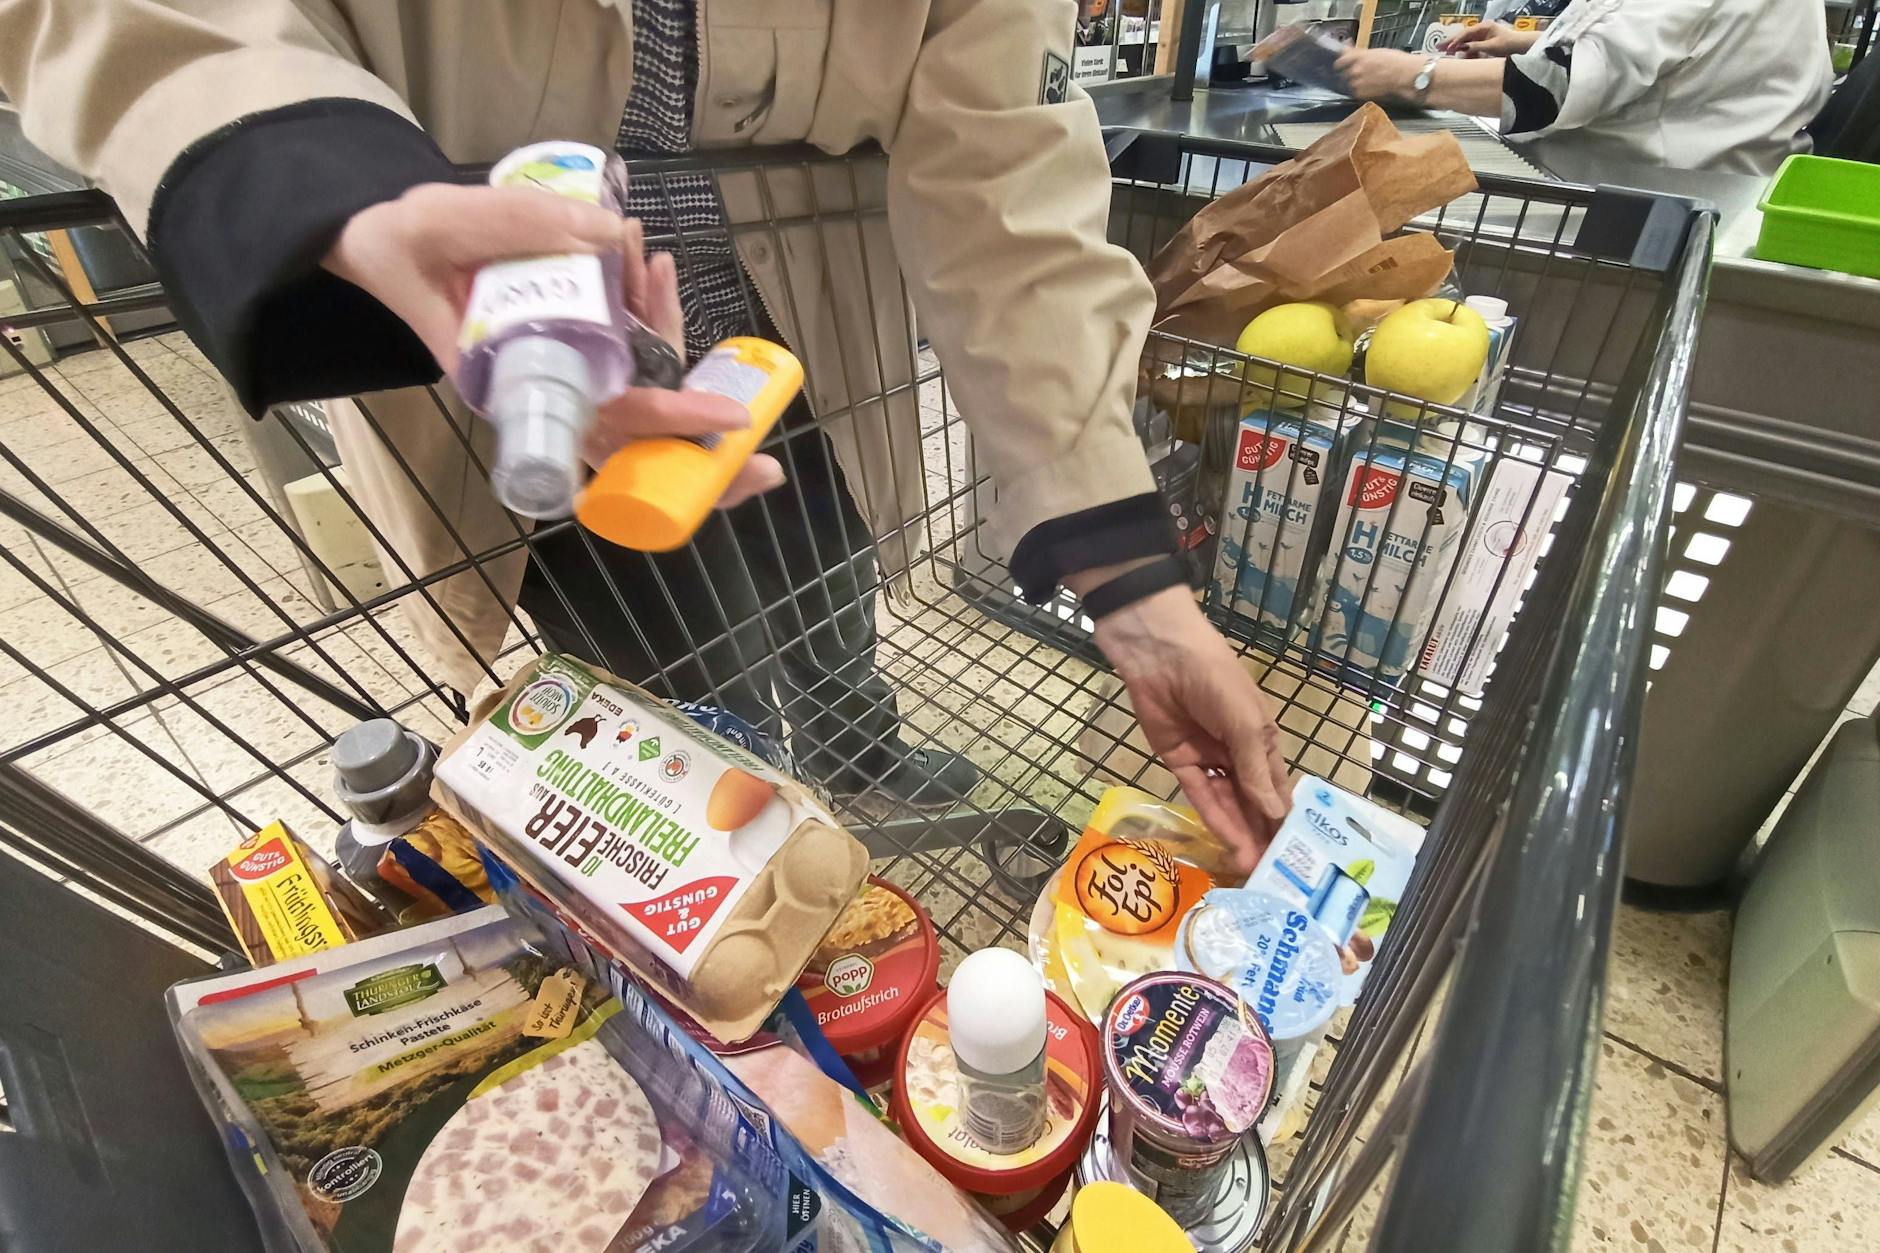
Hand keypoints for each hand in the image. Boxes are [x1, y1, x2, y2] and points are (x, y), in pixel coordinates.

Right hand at [322, 184, 781, 508]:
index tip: (728, 420)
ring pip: (643, 386)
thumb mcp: (440, 221)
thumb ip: (514, 224)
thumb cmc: (400, 246)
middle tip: (767, 470)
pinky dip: (650, 309)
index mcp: (518, 384)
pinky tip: (649, 264)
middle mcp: (548, 393)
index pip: (609, 419)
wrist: (377, 244)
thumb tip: (612, 234)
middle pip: (639, 439)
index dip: (672, 421)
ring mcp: (563, 375)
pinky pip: (629, 349)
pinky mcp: (570, 350)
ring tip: (651, 262)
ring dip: (665, 327)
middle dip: (702, 450)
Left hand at [1088, 583, 1291, 869]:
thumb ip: (1255, 771)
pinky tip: (1229, 842)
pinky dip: (1214, 818)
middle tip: (1273, 872)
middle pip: (1252, 801)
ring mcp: (1208, 759)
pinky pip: (1199, 795)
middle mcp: (1238, 753)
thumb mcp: (1244, 723)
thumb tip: (1277, 814)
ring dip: (1240, 833)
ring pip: (1228, 804)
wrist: (1159, 653)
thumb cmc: (1214, 678)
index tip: (1297, 852)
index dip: (1286, 818)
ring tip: (1253, 866)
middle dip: (1262, 833)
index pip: (1278, 787)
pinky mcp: (1179, 762)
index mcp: (1263, 739)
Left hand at [1334, 48, 1424, 101]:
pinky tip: (1372, 88)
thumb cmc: (1398, 62)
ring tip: (1369, 82)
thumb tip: (1347, 45)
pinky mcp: (1360, 95)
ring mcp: (1356, 83)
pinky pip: (1355, 93)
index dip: (1342, 64)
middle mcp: (1354, 69)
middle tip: (1362, 74)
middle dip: (1350, 74)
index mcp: (1358, 56)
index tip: (1345, 64)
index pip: (1339, 61)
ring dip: (1355, 83)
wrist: (1407, 77)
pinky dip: (1360, 92)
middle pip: (1343, 74)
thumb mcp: (1377, 52)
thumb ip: (1359, 52)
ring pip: (1348, 84)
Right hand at [1441, 20, 1538, 57]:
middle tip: (1437, 47)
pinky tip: (1456, 54)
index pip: (1465, 34)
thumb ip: (1476, 47)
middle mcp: (1481, 30)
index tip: (1448, 49)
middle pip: (1463, 36)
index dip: (1455, 41)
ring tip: (1444, 52)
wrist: (1521, 46)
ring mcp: (1482, 36)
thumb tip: (1462, 49)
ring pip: (1465, 41)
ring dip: (1455, 47)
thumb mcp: (1492, 47)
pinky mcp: (1483, 42)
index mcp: (1484, 27)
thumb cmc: (1509, 44)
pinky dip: (1463, 51)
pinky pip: (1470, 47)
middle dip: (1450, 42)